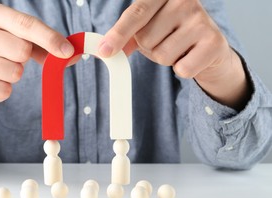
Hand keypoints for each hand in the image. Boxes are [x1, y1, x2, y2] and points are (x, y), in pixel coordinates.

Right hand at [0, 1, 73, 113]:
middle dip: (24, 58)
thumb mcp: (15, 37)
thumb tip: (72, 55)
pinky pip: (4, 91)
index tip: (67, 51)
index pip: (26, 24)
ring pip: (14, 73)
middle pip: (22, 50)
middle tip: (11, 57)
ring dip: (14, 75)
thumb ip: (43, 44)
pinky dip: (3, 90)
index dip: (50, 38)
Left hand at [99, 0, 250, 109]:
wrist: (209, 47)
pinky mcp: (214, 42)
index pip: (136, 13)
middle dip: (150, 48)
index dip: (119, 34)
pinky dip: (183, 70)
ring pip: (162, 55)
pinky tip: (192, 57)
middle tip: (167, 41)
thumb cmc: (173, 34)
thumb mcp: (148, 29)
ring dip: (166, 59)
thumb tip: (104, 50)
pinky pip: (181, 69)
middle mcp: (184, 0)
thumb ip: (126, 36)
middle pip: (146, 38)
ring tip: (179, 48)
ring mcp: (201, 19)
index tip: (105, 51)